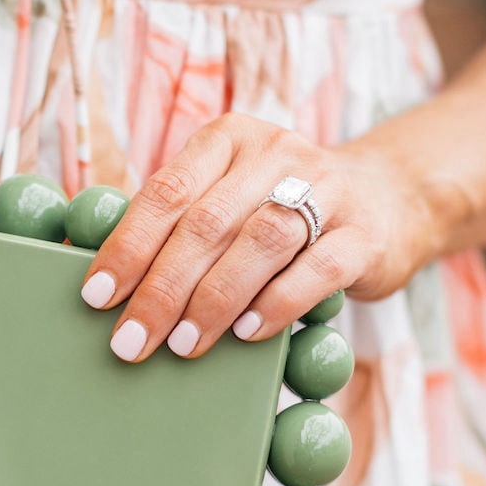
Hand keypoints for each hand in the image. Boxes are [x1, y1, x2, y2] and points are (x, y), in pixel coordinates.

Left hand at [79, 114, 437, 360]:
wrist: (389, 200)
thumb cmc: (282, 211)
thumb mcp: (232, 196)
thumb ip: (182, 224)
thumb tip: (107, 284)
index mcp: (229, 139)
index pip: (166, 191)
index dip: (128, 246)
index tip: (97, 296)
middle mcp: (277, 153)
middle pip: (207, 222)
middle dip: (162, 288)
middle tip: (131, 341)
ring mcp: (327, 190)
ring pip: (260, 242)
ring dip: (214, 299)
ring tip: (183, 345)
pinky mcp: (364, 234)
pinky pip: (316, 269)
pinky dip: (277, 303)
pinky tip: (248, 334)